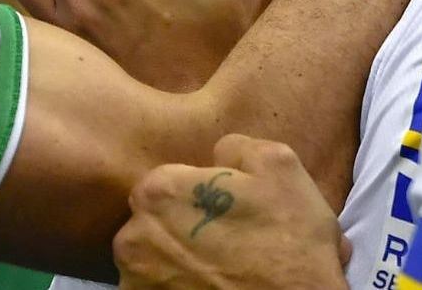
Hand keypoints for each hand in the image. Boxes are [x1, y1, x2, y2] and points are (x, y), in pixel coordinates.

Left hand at [113, 135, 350, 289]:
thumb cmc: (287, 239)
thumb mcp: (279, 165)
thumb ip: (235, 146)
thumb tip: (217, 156)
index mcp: (158, 192)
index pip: (168, 181)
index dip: (200, 195)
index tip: (226, 212)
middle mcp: (133, 237)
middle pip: (153, 221)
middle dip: (182, 226)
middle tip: (226, 241)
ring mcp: (136, 282)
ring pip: (153, 259)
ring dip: (176, 260)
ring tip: (220, 268)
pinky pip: (157, 289)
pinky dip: (178, 286)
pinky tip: (210, 286)